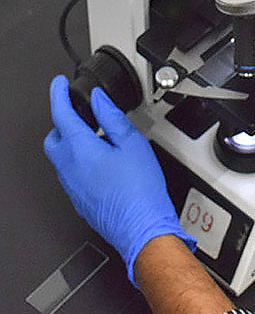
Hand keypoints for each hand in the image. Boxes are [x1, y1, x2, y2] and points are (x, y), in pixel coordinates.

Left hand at [44, 75, 195, 285]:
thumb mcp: (133, 143)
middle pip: (53, 137)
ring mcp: (71, 185)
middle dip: (62, 121)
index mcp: (80, 149)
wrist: (141, 228)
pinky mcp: (78, 199)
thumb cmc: (140, 190)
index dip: (58, 95)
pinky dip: (78, 161)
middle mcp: (68, 167)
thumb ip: (112, 117)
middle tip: (78, 111)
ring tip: (96, 136)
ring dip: (71, 142)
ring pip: (60, 157)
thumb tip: (99, 100)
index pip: (60, 114)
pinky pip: (70, 173)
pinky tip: (101, 161)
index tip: (59, 85)